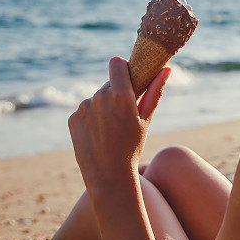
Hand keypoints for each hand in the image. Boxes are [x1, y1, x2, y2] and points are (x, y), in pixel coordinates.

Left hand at [68, 56, 171, 191]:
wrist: (108, 176)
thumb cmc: (132, 147)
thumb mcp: (146, 119)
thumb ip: (155, 91)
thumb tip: (167, 69)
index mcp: (120, 94)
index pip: (116, 63)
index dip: (122, 67)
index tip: (128, 77)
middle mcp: (99, 96)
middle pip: (108, 84)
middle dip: (116, 93)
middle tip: (123, 115)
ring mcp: (83, 108)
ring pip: (96, 99)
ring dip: (103, 107)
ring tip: (111, 130)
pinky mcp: (73, 118)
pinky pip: (85, 111)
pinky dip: (91, 119)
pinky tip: (98, 136)